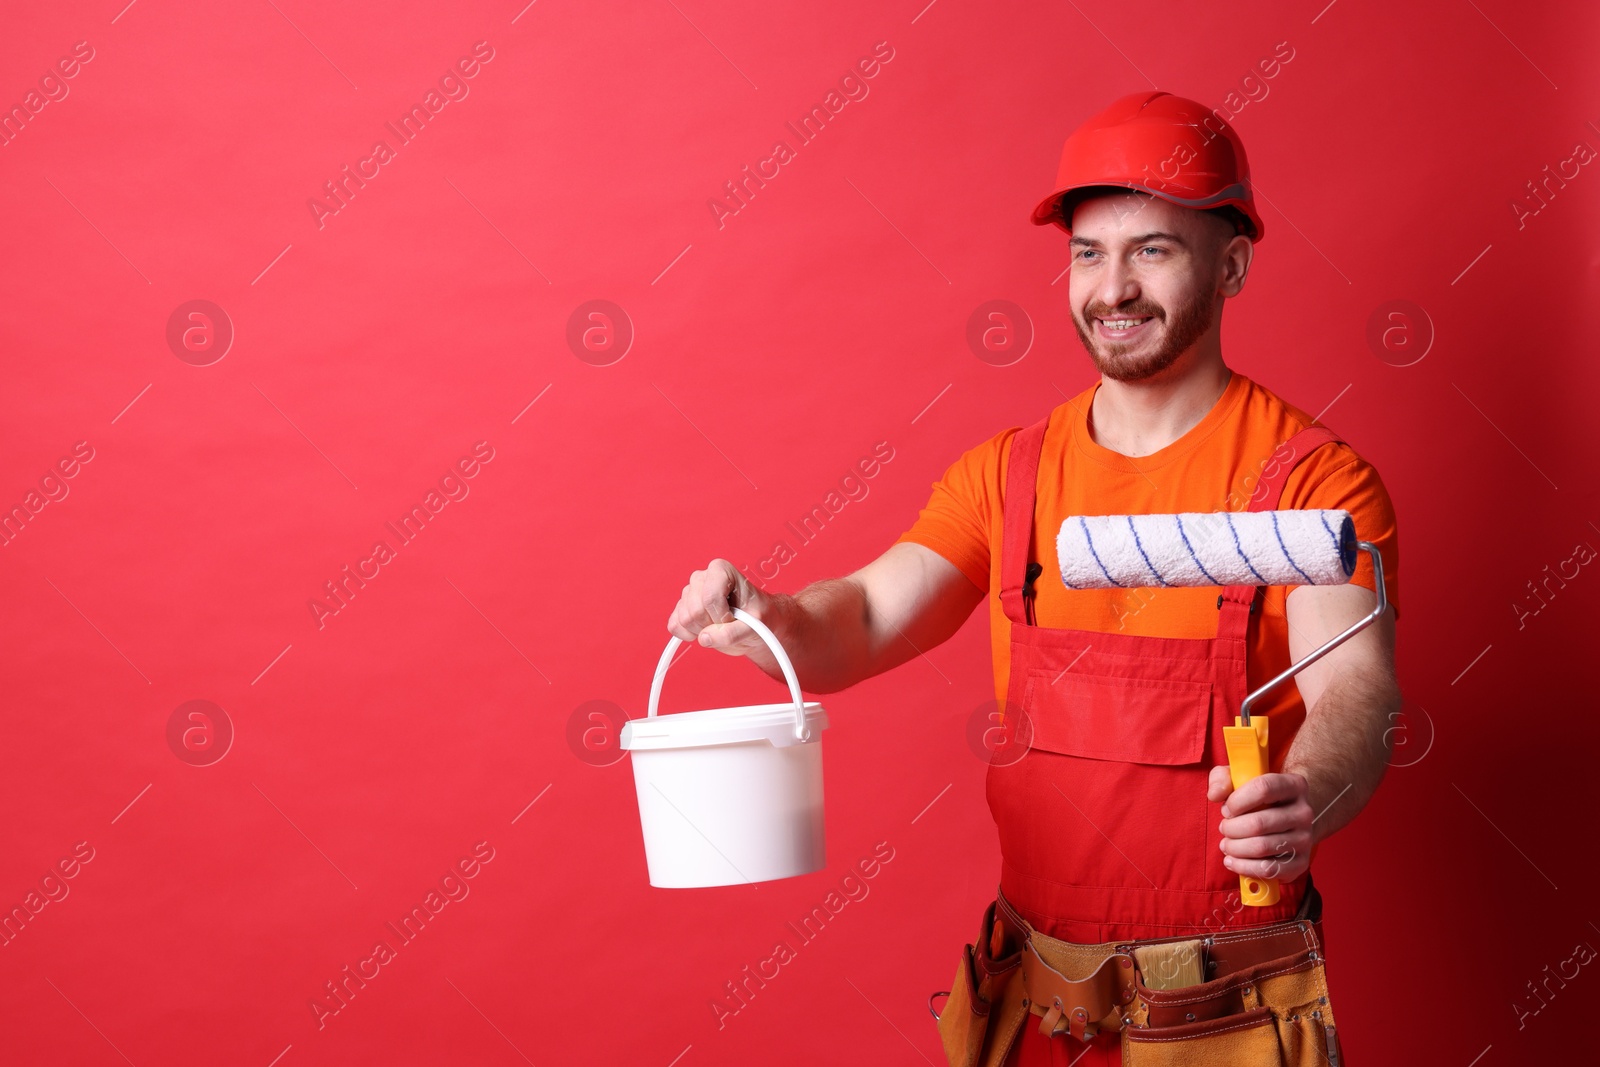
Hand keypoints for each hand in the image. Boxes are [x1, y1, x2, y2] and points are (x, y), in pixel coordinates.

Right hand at [666, 559, 776, 666]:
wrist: (755, 624)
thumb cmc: (758, 617)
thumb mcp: (756, 626)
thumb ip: (732, 633)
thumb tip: (705, 638)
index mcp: (721, 570)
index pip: (710, 597)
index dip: (722, 616)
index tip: (735, 619)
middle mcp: (702, 577)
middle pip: (695, 611)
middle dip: (712, 625)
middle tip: (729, 624)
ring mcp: (689, 592)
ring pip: (684, 620)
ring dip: (703, 631)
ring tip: (719, 625)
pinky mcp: (681, 609)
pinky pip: (674, 626)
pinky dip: (688, 635)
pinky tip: (705, 631)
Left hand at [1206, 766, 1313, 883]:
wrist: (1288, 817)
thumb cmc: (1259, 797)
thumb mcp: (1239, 777)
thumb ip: (1222, 778)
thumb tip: (1215, 795)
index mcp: (1294, 785)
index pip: (1264, 788)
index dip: (1238, 800)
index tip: (1226, 808)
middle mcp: (1304, 812)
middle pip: (1259, 823)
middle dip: (1232, 828)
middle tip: (1224, 828)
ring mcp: (1305, 838)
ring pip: (1261, 847)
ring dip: (1235, 848)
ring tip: (1226, 844)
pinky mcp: (1300, 862)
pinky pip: (1268, 869)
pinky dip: (1244, 867)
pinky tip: (1232, 860)